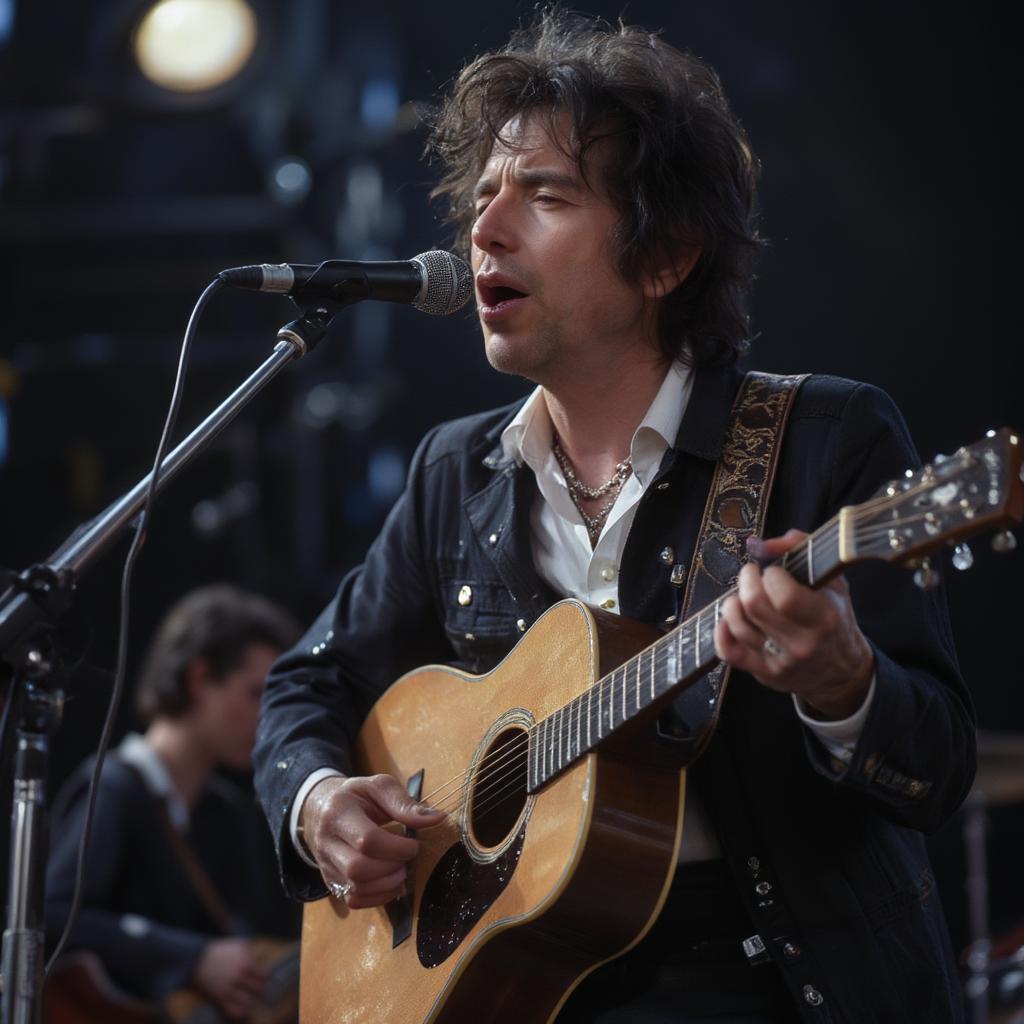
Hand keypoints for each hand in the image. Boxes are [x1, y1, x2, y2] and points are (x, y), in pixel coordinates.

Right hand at [193, 938, 267, 1019]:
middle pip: (258, 990)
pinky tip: (241, 1008)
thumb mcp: (238, 945)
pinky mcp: (219, 997)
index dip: (264, 979)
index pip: (264, 977)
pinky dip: (239, 1011)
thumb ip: (251, 952)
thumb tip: (260, 958)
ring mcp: (229, 988)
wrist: (199, 959)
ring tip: (249, 999)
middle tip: (254, 990)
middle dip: (258, 990)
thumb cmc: (221, 951)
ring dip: (250, 1002)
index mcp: (245, 963)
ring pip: (248, 1002)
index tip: (260, 979)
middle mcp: (238, 977)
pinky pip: (233, 1011)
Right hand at [300, 774, 445, 908]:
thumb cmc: (356, 796)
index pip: (366, 840)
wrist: (320, 809)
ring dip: (387, 885)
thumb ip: (405, 803)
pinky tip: (391, 882)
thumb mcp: (378, 787)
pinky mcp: (331, 882)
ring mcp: (326, 865)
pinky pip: (354, 900)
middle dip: (391, 868)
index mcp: (338, 812)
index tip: (413, 845)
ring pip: (355, 889)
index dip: (397, 848)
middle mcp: (326, 842)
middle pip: (358, 869)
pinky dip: (378, 897)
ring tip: (401, 870)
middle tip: (406, 859)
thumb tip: (437, 819)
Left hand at [713, 529, 874, 719]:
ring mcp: (781, 660)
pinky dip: (721, 631)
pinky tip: (727, 618)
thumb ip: (799, 549)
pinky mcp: (764, 673)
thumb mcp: (832, 582)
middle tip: (752, 576)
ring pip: (738, 625)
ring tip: (743, 596)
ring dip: (733, 602)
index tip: (774, 572)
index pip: (784, 594)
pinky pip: (730, 652)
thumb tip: (757, 544)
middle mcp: (802, 642)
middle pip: (754, 605)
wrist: (842, 672)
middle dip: (747, 580)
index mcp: (823, 617)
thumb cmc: (834, 619)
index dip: (771, 575)